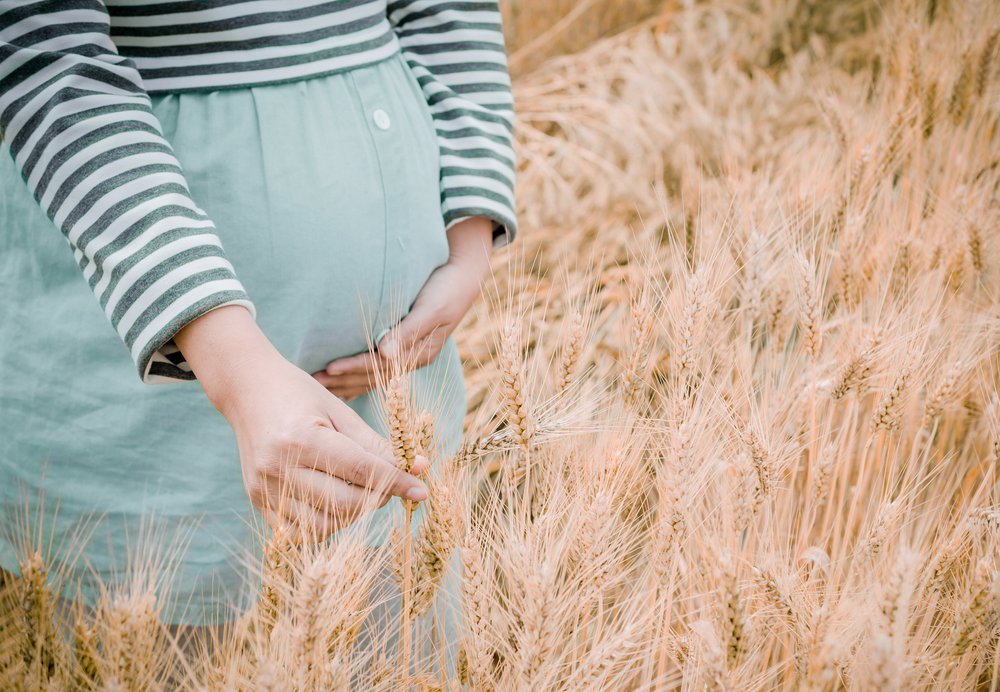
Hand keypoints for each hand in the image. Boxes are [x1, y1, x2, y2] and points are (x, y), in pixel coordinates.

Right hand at [175, 306, 428, 541]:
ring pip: (326, 524)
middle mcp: (278, 468)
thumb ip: (376, 445)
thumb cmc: (299, 395)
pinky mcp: (258, 501)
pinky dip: (327, 520)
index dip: (397, 482)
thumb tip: (418, 469)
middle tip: (391, 484)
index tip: (421, 490)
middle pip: (346, 503)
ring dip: (354, 512)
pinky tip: (335, 499)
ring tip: (360, 488)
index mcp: (301, 438)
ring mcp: (264, 488)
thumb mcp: (341, 412)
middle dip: (378, 497)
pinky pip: (302, 530)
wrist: (247, 390)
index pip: (361, 471)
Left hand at [314, 217, 493, 399]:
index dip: (353, 367)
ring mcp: (407, 355)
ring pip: (372, 374)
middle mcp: (412, 359)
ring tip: (320, 387)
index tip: (329, 368)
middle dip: (343, 380)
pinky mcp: (402, 347)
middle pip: (372, 375)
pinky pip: (376, 367)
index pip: (380, 365)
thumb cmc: (447, 289)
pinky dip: (357, 377)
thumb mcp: (432, 308)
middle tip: (312, 383)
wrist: (464, 278)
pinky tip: (342, 385)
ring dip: (346, 381)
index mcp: (420, 353)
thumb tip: (385, 354)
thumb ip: (409, 331)